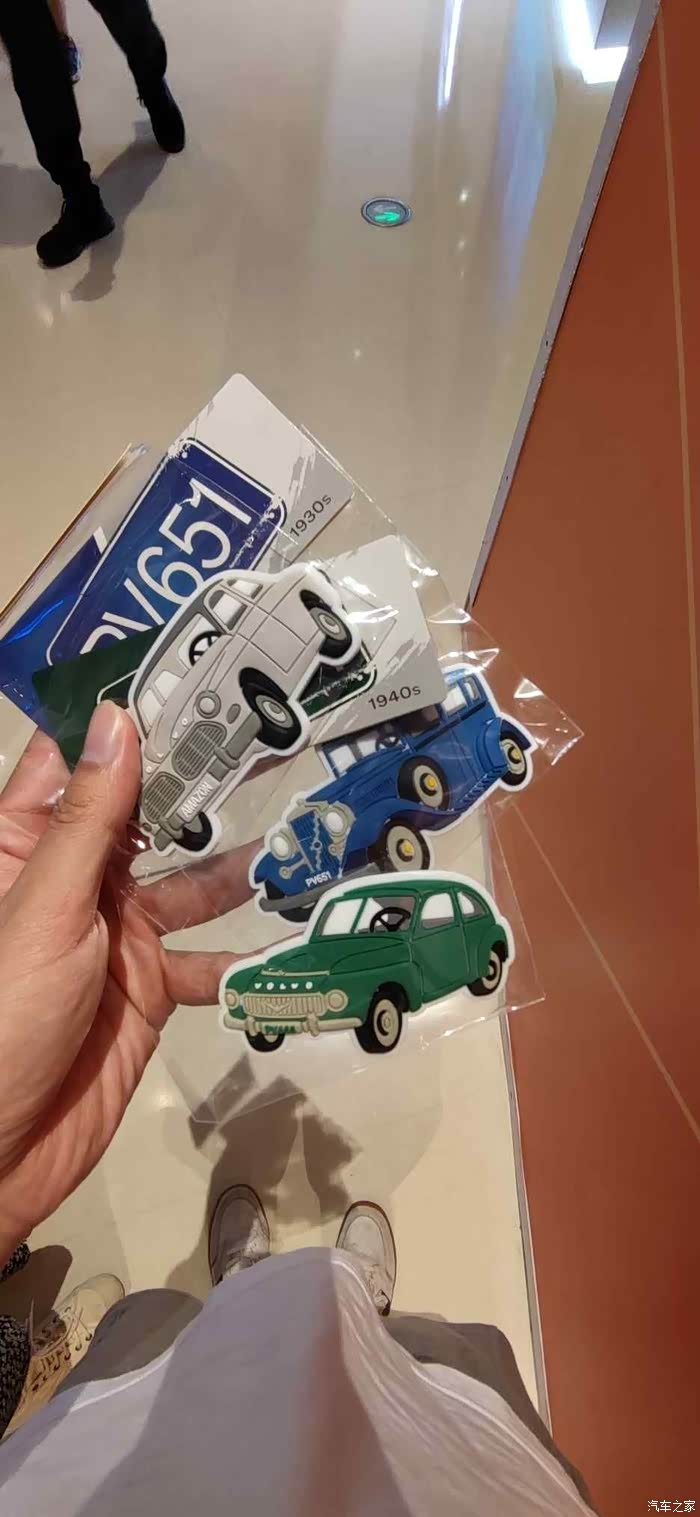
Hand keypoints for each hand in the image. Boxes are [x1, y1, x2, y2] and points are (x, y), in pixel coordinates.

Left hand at [0, 703, 253, 1259]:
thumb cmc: (0, 1013)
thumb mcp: (42, 907)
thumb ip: (88, 820)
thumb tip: (117, 717)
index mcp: (24, 843)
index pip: (76, 760)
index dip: (127, 715)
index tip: (190, 667)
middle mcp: (75, 877)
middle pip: (146, 814)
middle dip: (203, 781)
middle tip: (276, 732)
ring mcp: (117, 933)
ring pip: (191, 883)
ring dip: (242, 863)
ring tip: (307, 828)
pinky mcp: (151, 989)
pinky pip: (209, 960)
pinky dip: (251, 953)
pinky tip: (299, 931)